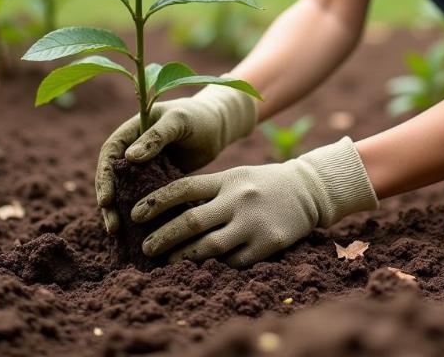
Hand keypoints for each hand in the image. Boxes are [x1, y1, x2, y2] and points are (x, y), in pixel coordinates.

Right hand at [95, 85, 256, 233]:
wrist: (218, 126)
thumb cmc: (198, 116)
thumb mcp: (178, 121)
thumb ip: (156, 136)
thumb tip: (129, 157)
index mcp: (132, 129)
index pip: (110, 152)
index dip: (104, 176)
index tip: (107, 199)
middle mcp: (133, 148)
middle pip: (111, 175)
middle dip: (109, 200)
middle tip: (113, 225)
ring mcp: (144, 166)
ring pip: (124, 189)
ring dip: (119, 210)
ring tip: (119, 233)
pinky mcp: (157, 180)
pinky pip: (143, 196)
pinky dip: (138, 211)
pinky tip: (138, 232)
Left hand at [130, 136, 378, 267]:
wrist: (307, 189)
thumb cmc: (262, 184)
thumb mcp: (236, 175)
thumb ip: (209, 189)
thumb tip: (170, 208)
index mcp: (227, 179)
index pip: (184, 188)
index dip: (156, 201)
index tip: (135, 214)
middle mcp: (238, 199)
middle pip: (191, 220)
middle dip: (163, 237)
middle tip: (146, 249)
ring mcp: (253, 222)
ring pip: (209, 246)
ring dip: (184, 257)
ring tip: (169, 262)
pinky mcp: (267, 243)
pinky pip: (234, 261)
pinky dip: (217, 266)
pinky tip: (205, 268)